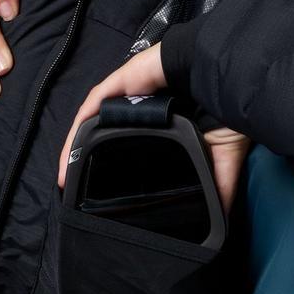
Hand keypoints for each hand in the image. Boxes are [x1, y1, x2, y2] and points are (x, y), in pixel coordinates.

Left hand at [57, 42, 250, 215]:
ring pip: (96, 121)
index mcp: (166, 125)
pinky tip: (71, 149)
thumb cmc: (228, 106)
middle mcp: (145, 109)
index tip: (106, 197)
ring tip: (65, 176)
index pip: (134, 148)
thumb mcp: (223, 154)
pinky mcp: (125, 79)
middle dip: (90, 161)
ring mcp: (133, 93)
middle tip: (76, 192)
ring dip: (77, 147)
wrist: (228, 74)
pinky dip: (79, 126)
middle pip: (108, 136)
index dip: (118, 171)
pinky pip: (95, 103)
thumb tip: (222, 218)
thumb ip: (219, 184)